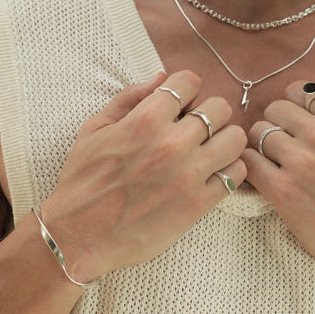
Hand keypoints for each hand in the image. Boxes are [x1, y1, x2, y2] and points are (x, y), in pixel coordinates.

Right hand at [42, 70, 247, 279]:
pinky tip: (211, 174)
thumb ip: (129, 98)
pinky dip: (229, 170)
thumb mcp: (95, 129)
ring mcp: (188, 174)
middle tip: (196, 129)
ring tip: (209, 150)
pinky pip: (235, 174)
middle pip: (219, 107)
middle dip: (209, 113)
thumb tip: (161, 77)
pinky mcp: (197, 204)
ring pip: (235, 139)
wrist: (79, 236)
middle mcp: (171, 143)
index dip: (186, 89)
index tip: (180, 104)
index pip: (190, 81)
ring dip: (224, 140)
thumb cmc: (83, 181)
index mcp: (145, 120)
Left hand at [242, 79, 314, 275]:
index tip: (300, 124)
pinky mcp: (283, 190)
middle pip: (274, 109)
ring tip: (280, 163)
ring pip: (258, 133)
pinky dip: (253, 167)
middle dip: (279, 125)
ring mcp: (301, 161)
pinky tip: (267, 176)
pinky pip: (249, 162)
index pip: (298, 90)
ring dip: (264, 147)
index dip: (296, 108)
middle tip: (289, 146)